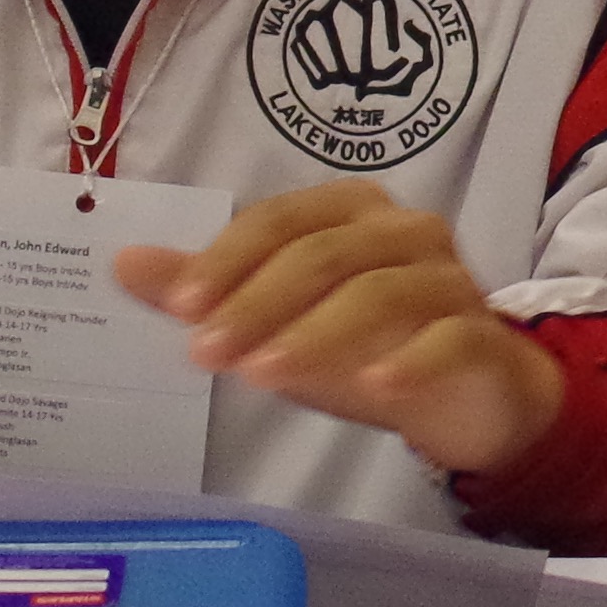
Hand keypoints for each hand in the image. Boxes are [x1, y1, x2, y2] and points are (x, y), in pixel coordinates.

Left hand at [117, 183, 564, 478]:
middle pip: (326, 254)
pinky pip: (448, 338)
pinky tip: (371, 388)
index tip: (181, 307)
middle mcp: (406, 232)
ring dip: (317, 333)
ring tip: (264, 376)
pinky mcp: (482, 336)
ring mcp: (450, 281)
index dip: (230, 258)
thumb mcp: (279, 321)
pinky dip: (409, 359)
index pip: (283, 219)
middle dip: (258, 302)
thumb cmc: (363, 345)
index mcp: (353, 212)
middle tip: (205, 353)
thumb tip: (124, 263)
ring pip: (383, 292)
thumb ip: (211, 291)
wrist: (467, 394)